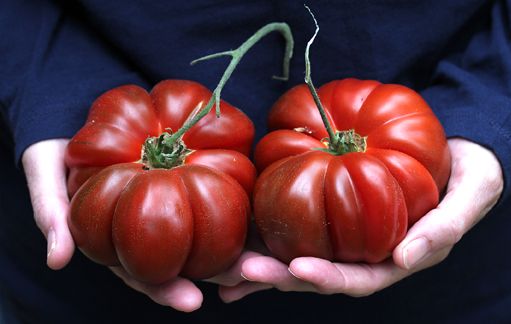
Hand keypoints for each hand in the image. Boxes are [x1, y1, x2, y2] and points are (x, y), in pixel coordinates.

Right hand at [22, 139, 249, 311]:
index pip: (143, 274)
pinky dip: (231, 207)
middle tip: (243, 278)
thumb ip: (52, 214)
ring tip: (259, 256)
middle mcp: (144, 231)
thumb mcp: (44, 174)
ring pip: (201, 233)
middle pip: (182, 260)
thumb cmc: (59, 150)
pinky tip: (253, 213)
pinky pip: (209, 197)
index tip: (191, 301)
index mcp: (116, 242)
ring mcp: (164, 207)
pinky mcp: (182, 181)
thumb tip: (58, 259)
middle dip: (213, 273)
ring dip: (232, 246)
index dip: (166, 289)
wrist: (75, 118)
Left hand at [219, 138, 503, 300]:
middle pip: (317, 274)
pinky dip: (265, 237)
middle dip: (279, 277)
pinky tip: (237, 242)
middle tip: (243, 272)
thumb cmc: (466, 175)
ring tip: (226, 270)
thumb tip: (405, 257)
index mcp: (393, 259)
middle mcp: (363, 254)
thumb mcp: (471, 195)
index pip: (358, 279)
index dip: (328, 278)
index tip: (298, 269)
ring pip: (297, 256)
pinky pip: (294, 227)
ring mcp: (343, 236)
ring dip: (262, 265)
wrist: (452, 152)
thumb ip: (445, 227)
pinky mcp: (328, 214)